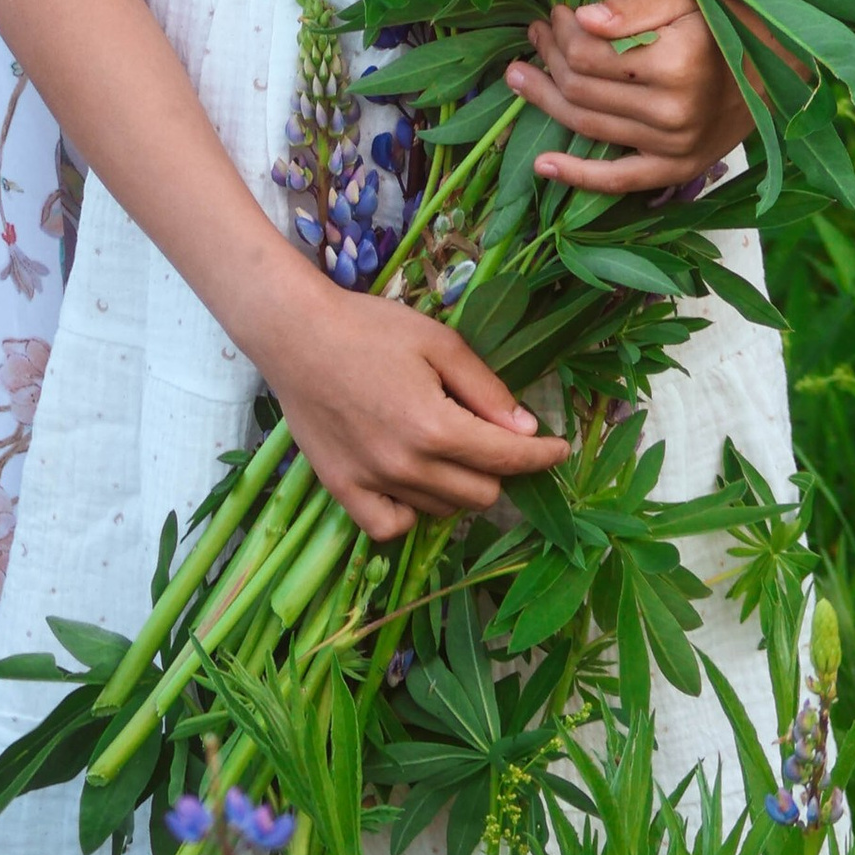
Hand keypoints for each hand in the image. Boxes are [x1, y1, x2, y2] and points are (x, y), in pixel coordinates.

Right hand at [243, 269, 565, 540]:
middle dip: (500, 470)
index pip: (507, 459)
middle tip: (492, 439)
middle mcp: (406, 466)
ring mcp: (371, 483)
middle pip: (480, 495)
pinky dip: (411, 512)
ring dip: (458, 487)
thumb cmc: (370, 328)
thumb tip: (526, 428)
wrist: (295, 333)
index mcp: (435, 427)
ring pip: (440, 510)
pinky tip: (413, 485)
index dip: (542, 456)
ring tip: (447, 450)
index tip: (559, 449)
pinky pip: (390, 526)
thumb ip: (486, 389)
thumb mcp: (439, 343)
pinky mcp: (342, 489)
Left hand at [508, 0, 758, 197]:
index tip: (556, 12)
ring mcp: (675, 147)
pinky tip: (543, 165)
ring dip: (547, 100)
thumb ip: (634, 6)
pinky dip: (579, 176)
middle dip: (549, 58)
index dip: (562, 31)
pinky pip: (620, 180)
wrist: (779, 72)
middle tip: (535, 35)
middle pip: (582, 88)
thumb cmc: (729, 23)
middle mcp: (673, 111)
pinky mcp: (678, 170)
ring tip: (520, 77)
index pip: (589, 53)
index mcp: (676, 63)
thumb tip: (580, 16)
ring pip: (589, 126)